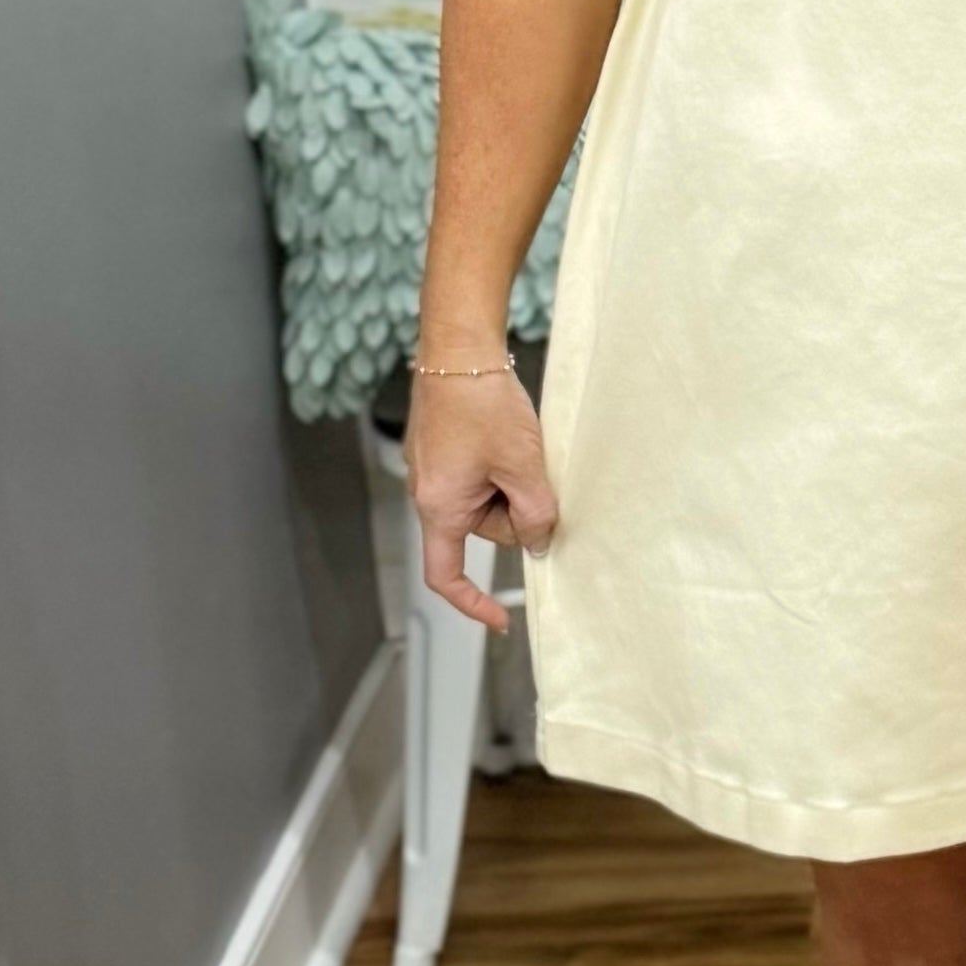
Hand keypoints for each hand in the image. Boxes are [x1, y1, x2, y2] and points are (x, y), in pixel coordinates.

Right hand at [406, 365, 557, 634]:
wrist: (458, 347)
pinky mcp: (440, 448)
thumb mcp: (522, 465)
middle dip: (514, 510)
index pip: (446, 575)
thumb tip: (539, 543)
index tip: (500, 618)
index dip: (472, 602)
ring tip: (518, 443)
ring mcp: (432, 469)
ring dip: (509, 482)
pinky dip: (499, 465)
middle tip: (533, 472)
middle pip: (481, 530)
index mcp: (439, 506)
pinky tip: (507, 435)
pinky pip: (476, 474)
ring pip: (484, 499)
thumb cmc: (482, 402)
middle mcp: (427, 493)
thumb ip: (535, 513)